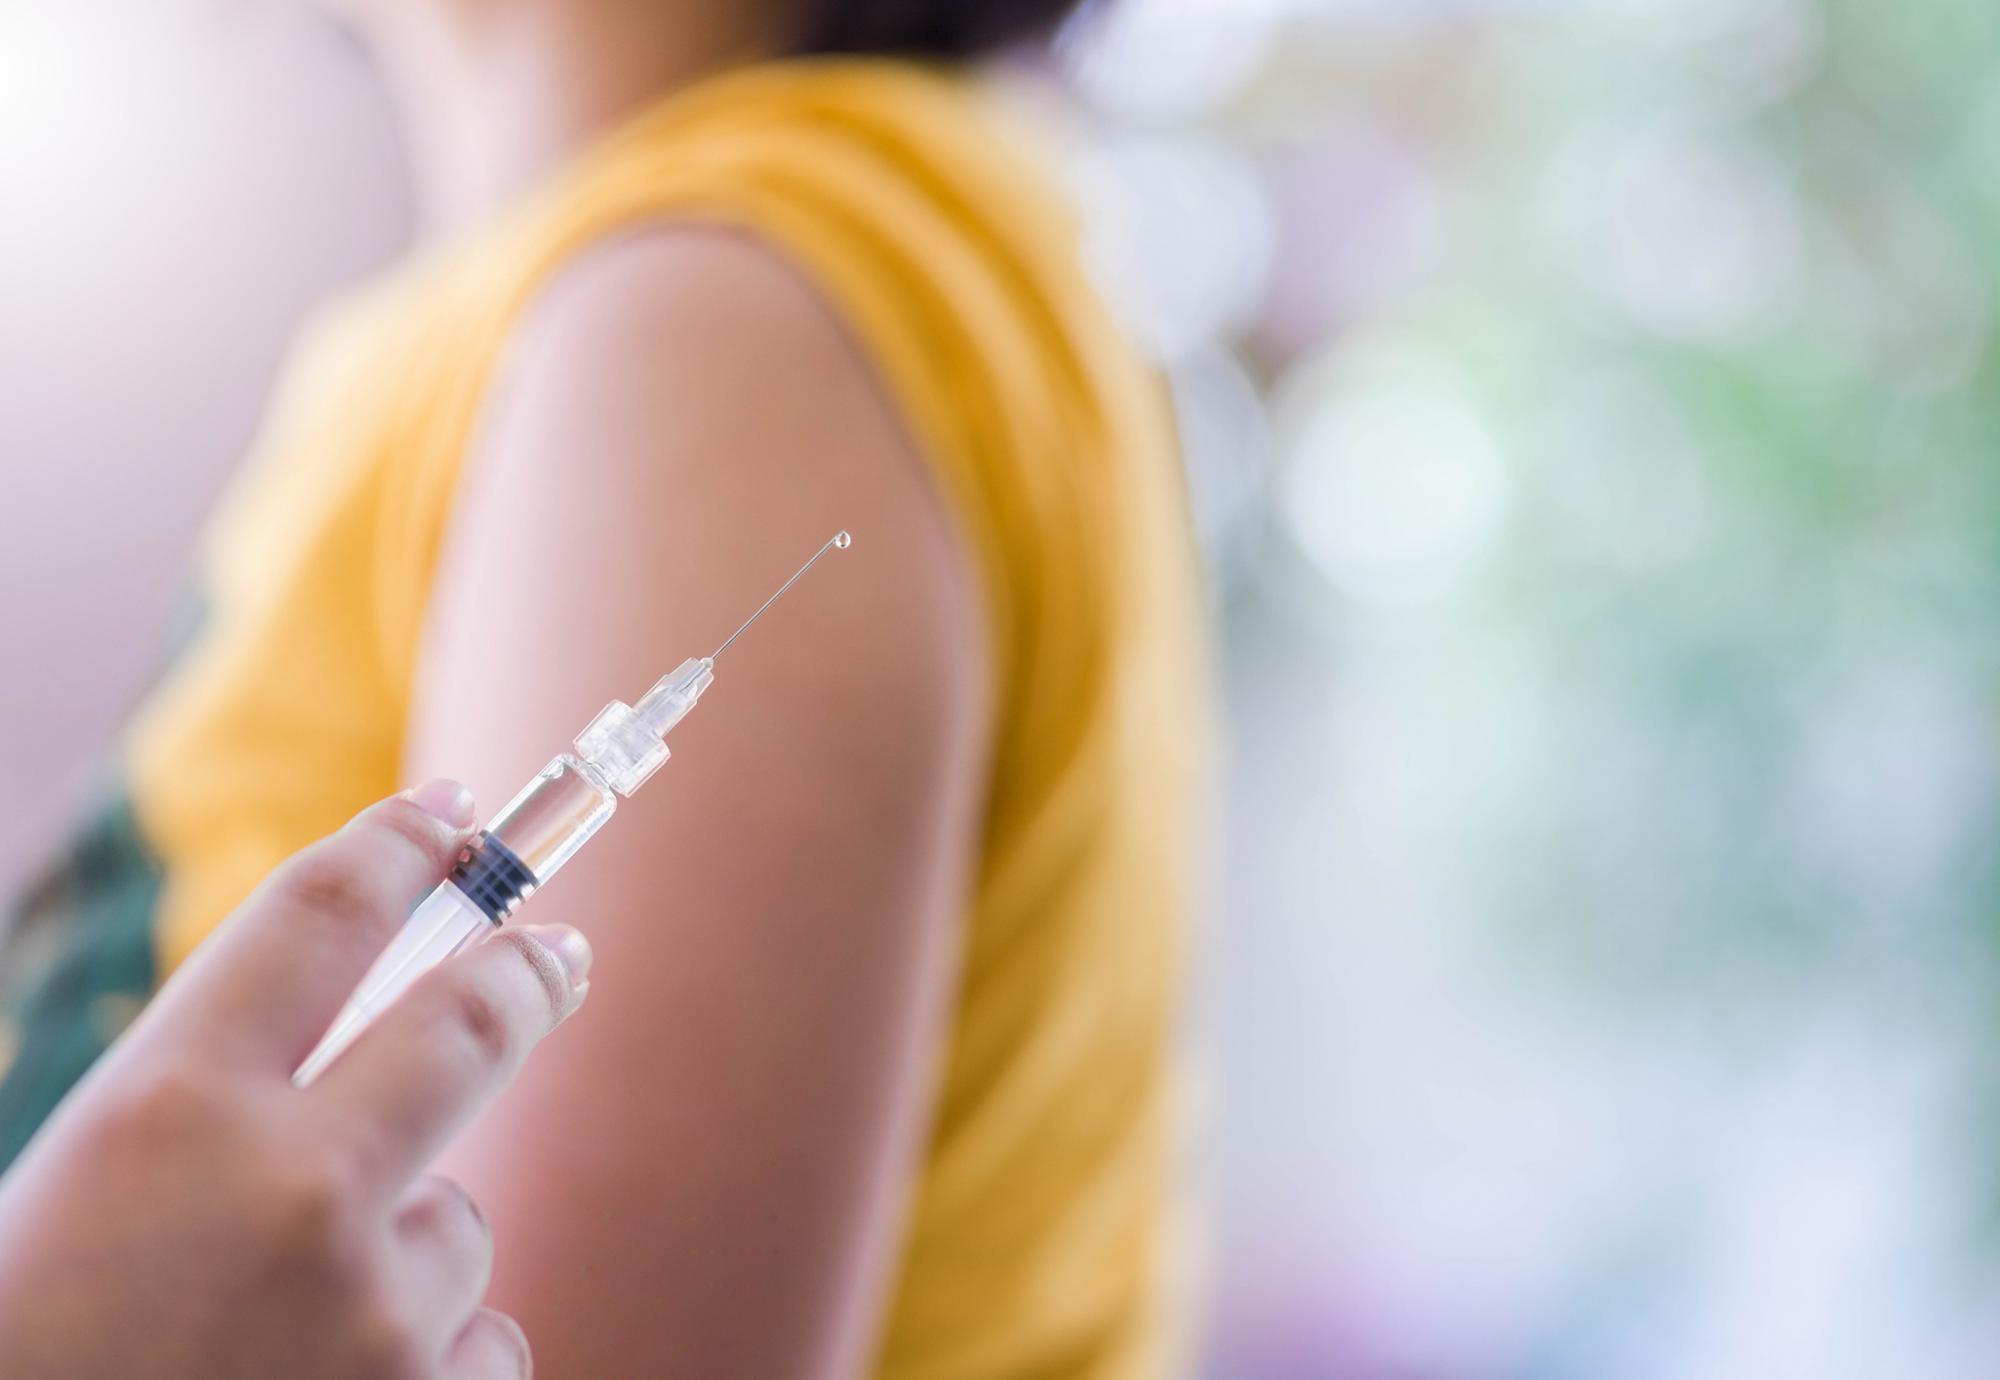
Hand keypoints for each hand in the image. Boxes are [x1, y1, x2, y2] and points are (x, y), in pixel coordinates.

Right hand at [0, 781, 590, 1378]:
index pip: (323, 911)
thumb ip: (213, 1102)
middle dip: (527, 971)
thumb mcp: (80, 1191)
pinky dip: (426, 1363)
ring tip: (281, 1341)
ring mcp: (378, 1313)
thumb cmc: (34, 1341)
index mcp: (165, 1112)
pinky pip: (478, 1344)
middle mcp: (291, 1191)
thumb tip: (364, 1017)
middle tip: (558, 954)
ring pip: (461, 1227)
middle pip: (473, 1016)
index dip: (400, 841)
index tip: (449, 812)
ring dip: (406, 1258)